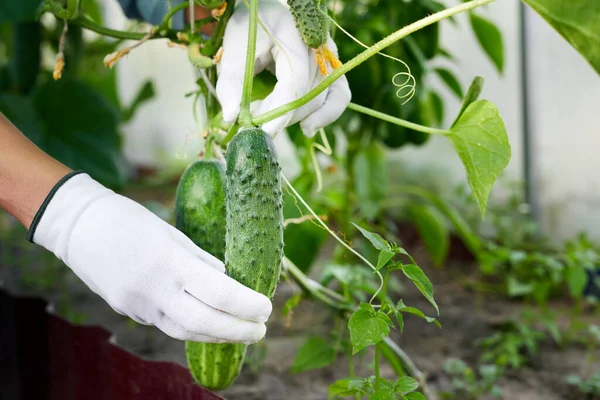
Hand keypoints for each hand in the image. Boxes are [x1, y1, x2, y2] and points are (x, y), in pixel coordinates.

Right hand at [30, 173, 271, 343]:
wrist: (77, 226)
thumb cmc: (128, 219)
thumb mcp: (170, 232)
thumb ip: (200, 259)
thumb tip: (227, 278)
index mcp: (169, 262)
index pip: (218, 292)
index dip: (246, 305)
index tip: (265, 308)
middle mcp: (154, 289)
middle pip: (204, 323)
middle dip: (238, 331)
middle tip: (261, 331)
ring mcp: (137, 305)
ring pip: (185, 332)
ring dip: (217, 335)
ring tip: (240, 332)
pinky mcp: (128, 311)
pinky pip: (166, 326)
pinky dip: (192, 329)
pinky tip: (209, 325)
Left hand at [216, 0, 351, 136]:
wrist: (267, 13)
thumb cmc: (250, 28)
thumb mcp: (234, 48)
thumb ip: (232, 81)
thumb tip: (231, 118)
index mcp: (294, 35)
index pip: (294, 80)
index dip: (279, 110)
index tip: (262, 131)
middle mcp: (319, 46)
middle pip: (307, 94)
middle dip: (281, 115)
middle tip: (254, 124)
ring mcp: (329, 58)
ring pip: (319, 99)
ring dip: (293, 116)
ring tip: (267, 121)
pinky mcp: (332, 69)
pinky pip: (338, 96)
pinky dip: (325, 115)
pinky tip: (307, 129)